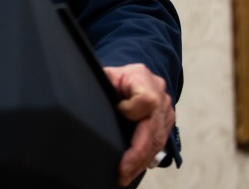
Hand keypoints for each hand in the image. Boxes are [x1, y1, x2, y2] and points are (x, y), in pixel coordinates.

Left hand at [103, 64, 174, 186]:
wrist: (136, 75)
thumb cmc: (116, 76)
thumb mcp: (107, 74)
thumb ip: (101, 84)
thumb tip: (82, 98)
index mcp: (143, 78)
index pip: (146, 100)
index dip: (132, 110)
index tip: (118, 110)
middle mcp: (160, 95)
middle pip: (153, 128)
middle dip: (137, 153)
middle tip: (122, 170)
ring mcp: (166, 111)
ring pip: (157, 140)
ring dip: (140, 161)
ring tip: (125, 175)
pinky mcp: (167, 123)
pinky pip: (158, 144)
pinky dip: (146, 158)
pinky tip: (135, 169)